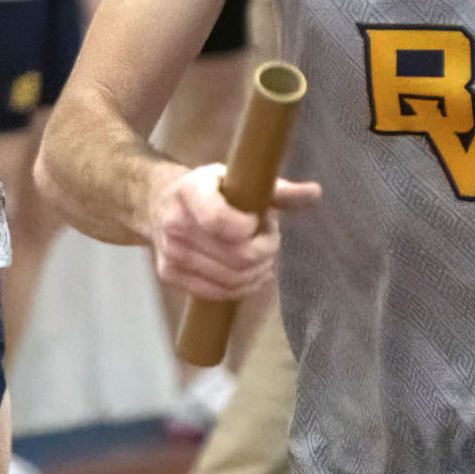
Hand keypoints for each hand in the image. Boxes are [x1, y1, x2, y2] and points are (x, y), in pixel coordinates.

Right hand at [147, 162, 320, 300]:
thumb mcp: (239, 180)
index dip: (250, 227)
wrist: (158, 204)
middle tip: (269, 239)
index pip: (222, 221)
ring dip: (257, 270)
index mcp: (191, 191)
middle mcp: (175, 223)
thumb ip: (278, 190)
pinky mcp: (169, 276)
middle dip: (265, 251)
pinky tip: (249, 273)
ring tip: (259, 254)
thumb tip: (315, 193)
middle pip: (237, 256)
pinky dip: (241, 287)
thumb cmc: (210, 190)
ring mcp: (170, 253)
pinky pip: (217, 293)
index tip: (255, 220)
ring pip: (231, 278)